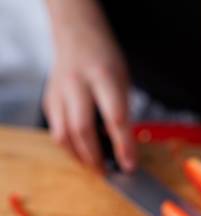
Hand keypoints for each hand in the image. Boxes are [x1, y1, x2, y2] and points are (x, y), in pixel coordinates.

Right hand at [43, 2, 135, 171]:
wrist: (76, 34)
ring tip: (95, 167)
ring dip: (80, 157)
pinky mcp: (49, 101)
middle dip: (96, 157)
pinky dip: (70, 148)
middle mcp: (77, 83)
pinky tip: (83, 153)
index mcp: (103, 75)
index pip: (114, 117)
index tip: (130, 166)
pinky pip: (57, 132)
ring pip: (64, 135)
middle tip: (108, 173)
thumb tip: (127, 153)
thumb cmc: (105, 62)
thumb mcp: (123, 82)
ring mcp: (59, 92)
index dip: (123, 146)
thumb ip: (124, 114)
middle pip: (82, 128)